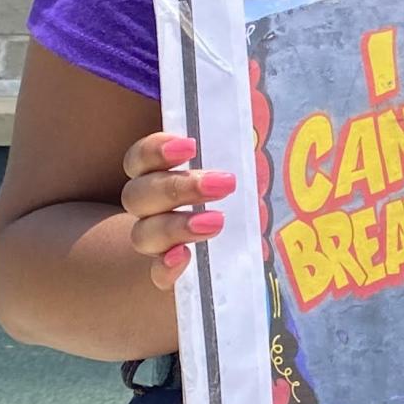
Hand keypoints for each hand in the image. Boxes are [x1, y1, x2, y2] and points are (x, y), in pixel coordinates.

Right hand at [120, 132, 235, 289]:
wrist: (240, 253)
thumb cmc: (244, 194)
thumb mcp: (245, 169)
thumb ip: (239, 153)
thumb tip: (264, 128)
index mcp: (160, 175)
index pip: (140, 159)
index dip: (155, 150)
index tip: (190, 145)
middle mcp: (151, 208)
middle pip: (138, 195)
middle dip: (178, 187)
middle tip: (224, 183)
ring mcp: (157, 243)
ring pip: (143, 234)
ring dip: (176, 226)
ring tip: (217, 222)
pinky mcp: (171, 275)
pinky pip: (157, 275)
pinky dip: (165, 267)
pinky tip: (183, 258)